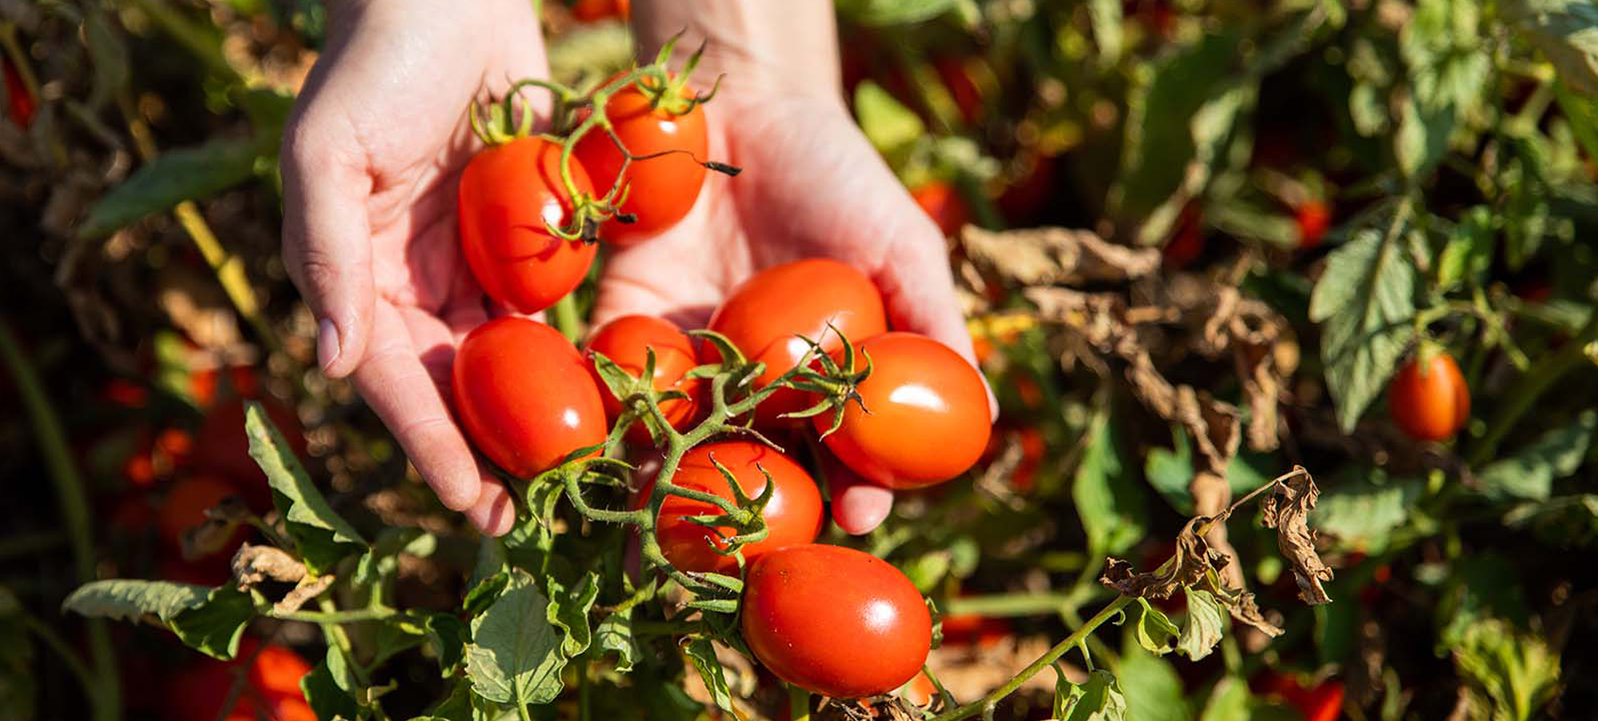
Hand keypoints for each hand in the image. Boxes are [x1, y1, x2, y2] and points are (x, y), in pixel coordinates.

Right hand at [281, 0, 545, 535]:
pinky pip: (549, 308)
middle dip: (484, 455)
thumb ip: (326, 255)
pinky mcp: (526, 237)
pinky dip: (571, 354)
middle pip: (452, 386)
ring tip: (575, 483)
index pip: (393, 378)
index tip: (466, 503)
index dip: (427, 442)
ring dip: (532, 422)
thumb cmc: (375, 62)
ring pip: (504, 361)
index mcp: (356, 275)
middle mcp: (410, 282)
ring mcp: (471, 263)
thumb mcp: (328, 150)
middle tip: (530, 522)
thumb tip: (335, 367)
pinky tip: (610, 401)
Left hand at [594, 2, 993, 533]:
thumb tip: (984, 414)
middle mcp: (756, 390)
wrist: (749, 102)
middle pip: (758, 466)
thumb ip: (934, 321)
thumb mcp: (900, 244)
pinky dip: (612, 410)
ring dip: (676, 482)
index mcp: (825, 384)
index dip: (853, 489)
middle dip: (758, 511)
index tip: (861, 512)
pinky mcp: (625, 323)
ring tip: (674, 515)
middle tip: (759, 546)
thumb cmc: (839, 177)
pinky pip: (616, 377)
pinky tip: (613, 439)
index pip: (842, 456)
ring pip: (685, 439)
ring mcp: (691, 363)